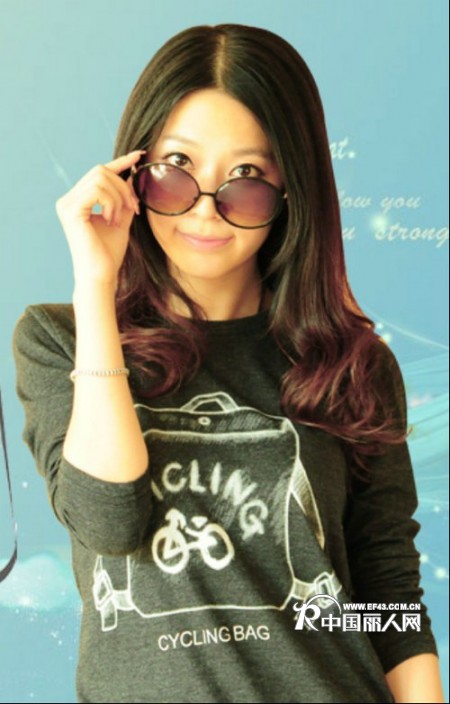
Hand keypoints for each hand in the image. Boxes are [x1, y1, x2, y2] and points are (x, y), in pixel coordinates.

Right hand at [56, 151, 143, 286]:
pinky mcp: (70, 211)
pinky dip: (110, 202)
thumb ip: (124, 199)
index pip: (99, 173)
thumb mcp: (121, 220)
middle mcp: (68, 200)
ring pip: (100, 178)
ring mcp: (67, 204)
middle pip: (100, 171)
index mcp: (78, 201)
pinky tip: (111, 219)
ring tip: (118, 218)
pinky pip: (97, 190)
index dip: (120, 162)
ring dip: (118, 197)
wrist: (101, 275)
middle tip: (132, 208)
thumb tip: (132, 177)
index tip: (139, 155)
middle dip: (123, 186)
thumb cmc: (109, 254)